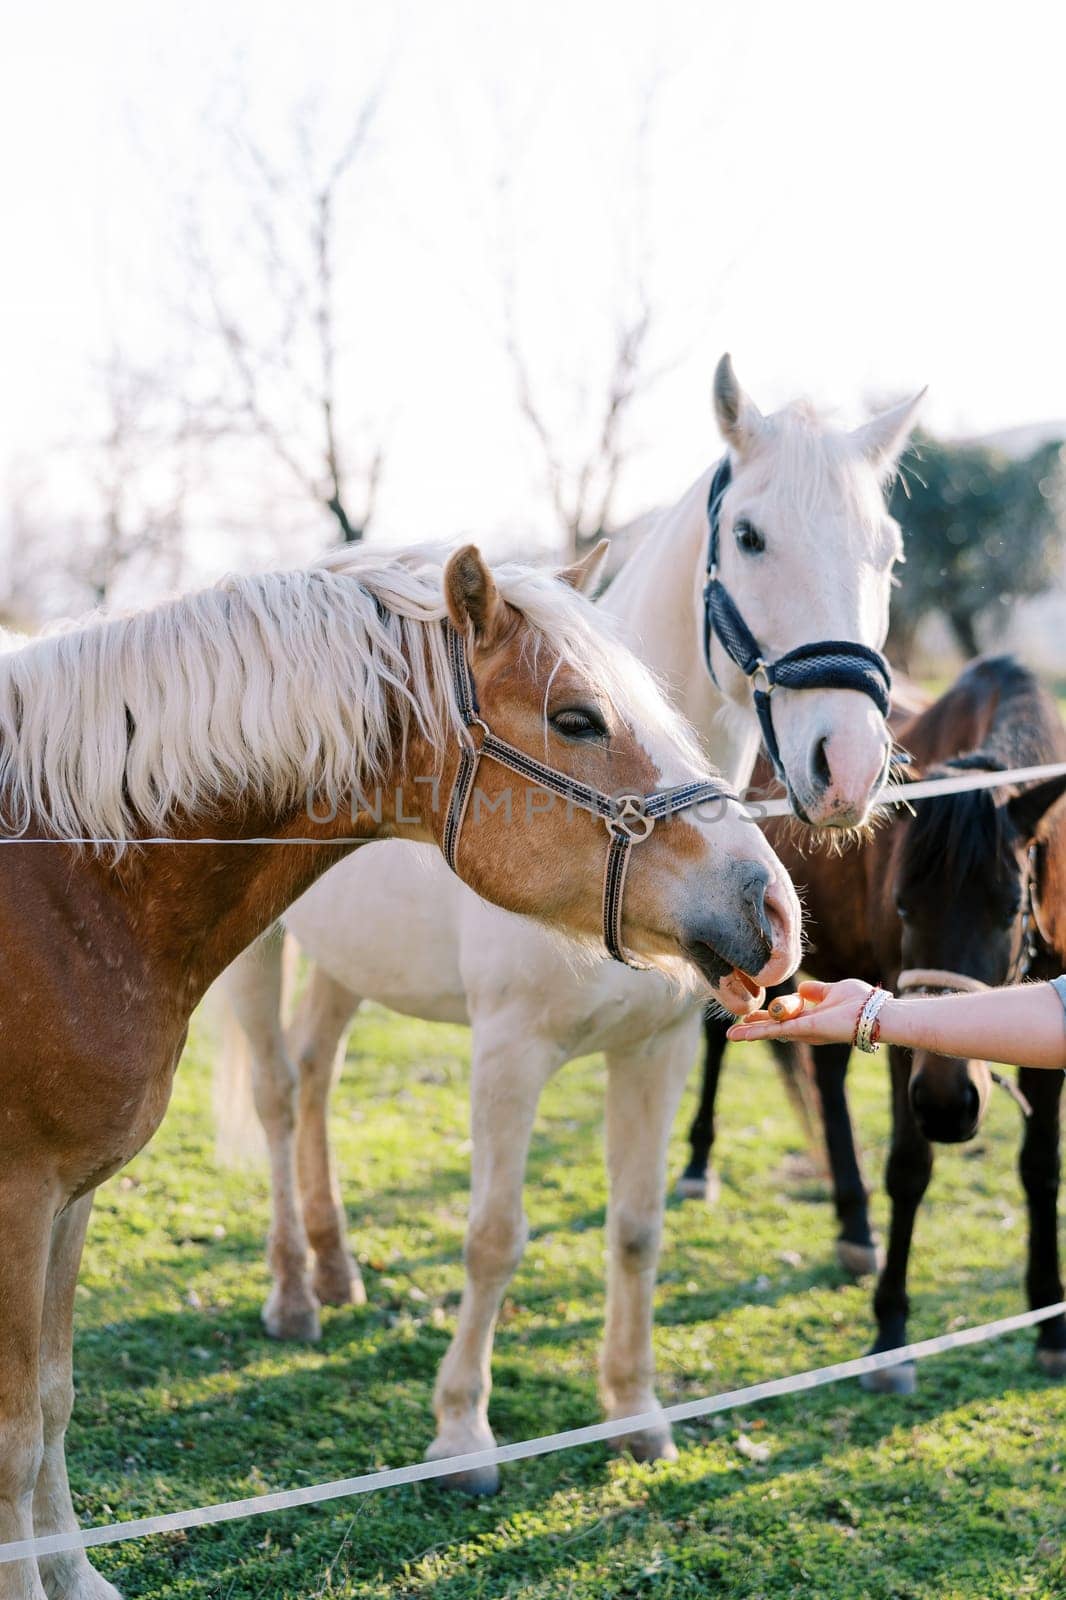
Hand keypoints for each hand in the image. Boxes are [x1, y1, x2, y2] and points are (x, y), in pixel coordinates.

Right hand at [726, 978, 874, 1046]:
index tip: (751, 1015)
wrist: (875, 1013)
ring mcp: (804, 1029)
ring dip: (750, 1033)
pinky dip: (758, 1032)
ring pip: (771, 1031)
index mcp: (811, 1017)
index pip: (784, 1018)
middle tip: (734, 1030)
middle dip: (754, 1027)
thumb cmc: (860, 1002)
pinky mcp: (804, 1029)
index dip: (767, 1016)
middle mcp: (805, 1027)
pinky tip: (743, 1033)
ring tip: (731, 1035)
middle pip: (774, 1027)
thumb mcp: (833, 991)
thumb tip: (804, 988)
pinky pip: (777, 1030)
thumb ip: (817, 991)